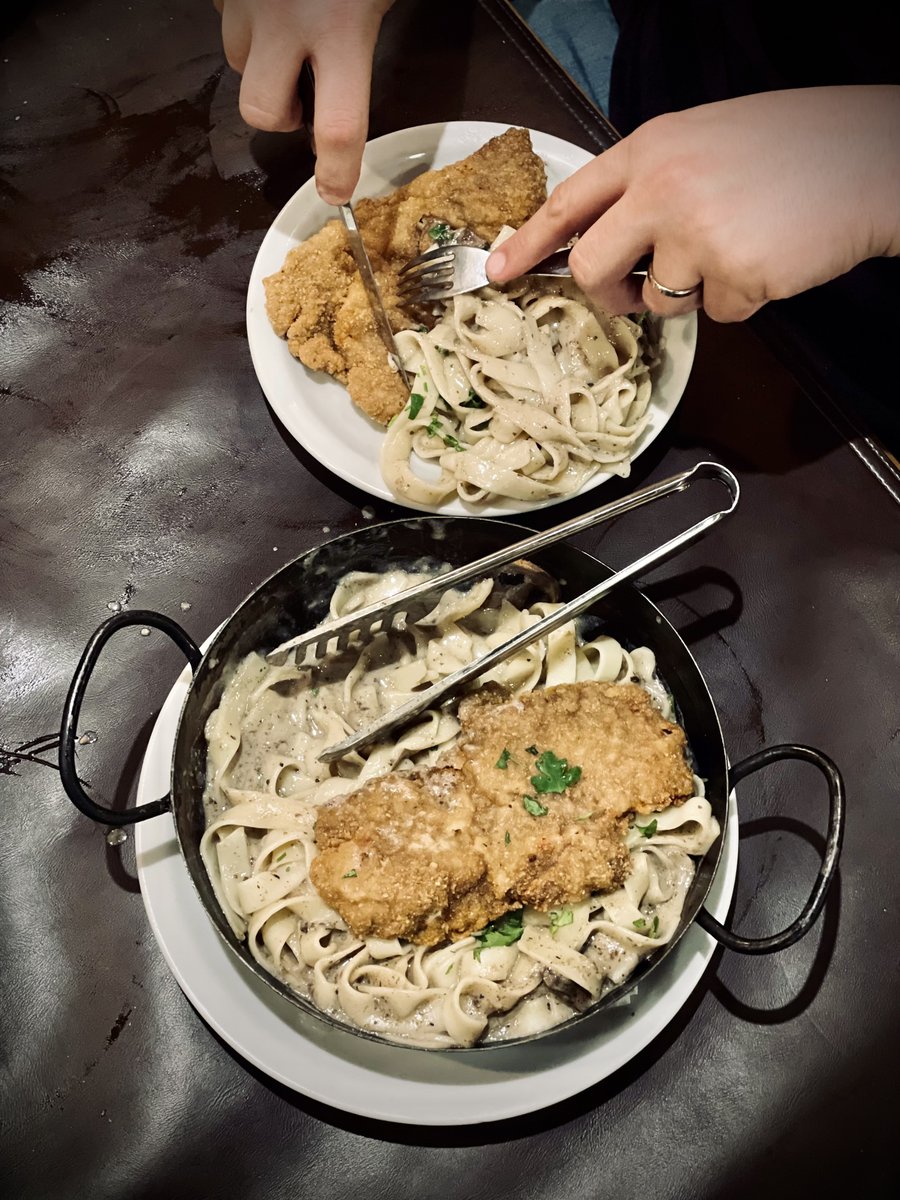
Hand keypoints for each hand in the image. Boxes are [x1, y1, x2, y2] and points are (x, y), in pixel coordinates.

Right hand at [215, 0, 394, 203]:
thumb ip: (359, 35)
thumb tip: (346, 80)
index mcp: (342, 27)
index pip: (339, 126)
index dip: (337, 170)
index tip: (335, 192)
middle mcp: (285, 21)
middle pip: (261, 111)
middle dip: (278, 115)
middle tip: (300, 94)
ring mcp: (246, 2)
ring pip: (236, 62)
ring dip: (259, 64)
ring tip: (285, 35)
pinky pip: (224, 20)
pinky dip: (246, 23)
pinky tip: (270, 4)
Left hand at [488, 86, 899, 321]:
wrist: (875, 155)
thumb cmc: (795, 147)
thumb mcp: (706, 142)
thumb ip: (651, 184)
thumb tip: (609, 239)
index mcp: (651, 148)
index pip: (568, 201)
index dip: (527, 242)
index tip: (496, 272)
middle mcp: (663, 187)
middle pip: (594, 268)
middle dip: (610, 294)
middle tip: (636, 293)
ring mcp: (697, 231)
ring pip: (661, 300)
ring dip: (696, 289)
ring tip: (742, 243)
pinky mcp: (734, 273)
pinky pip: (718, 313)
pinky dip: (744, 298)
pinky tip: (772, 257)